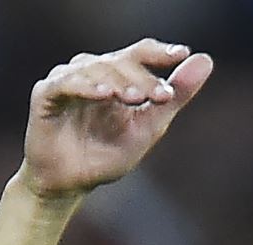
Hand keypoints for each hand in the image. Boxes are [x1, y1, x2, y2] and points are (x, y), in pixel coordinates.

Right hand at [18, 39, 214, 199]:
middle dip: (143, 78)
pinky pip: (65, 83)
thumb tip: (206, 60)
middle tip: (163, 96)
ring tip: (136, 97)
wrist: (71, 184)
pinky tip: (103, 95)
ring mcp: (67, 80)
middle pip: (121, 61)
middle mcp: (92, 71)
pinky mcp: (46, 94)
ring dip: (118, 81)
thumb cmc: (107, 155)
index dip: (161, 51)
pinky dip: (85, 86)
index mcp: (117, 76)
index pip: (140, 53)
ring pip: (95, 68)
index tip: (183, 53)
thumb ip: (176, 96)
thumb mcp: (149, 128)